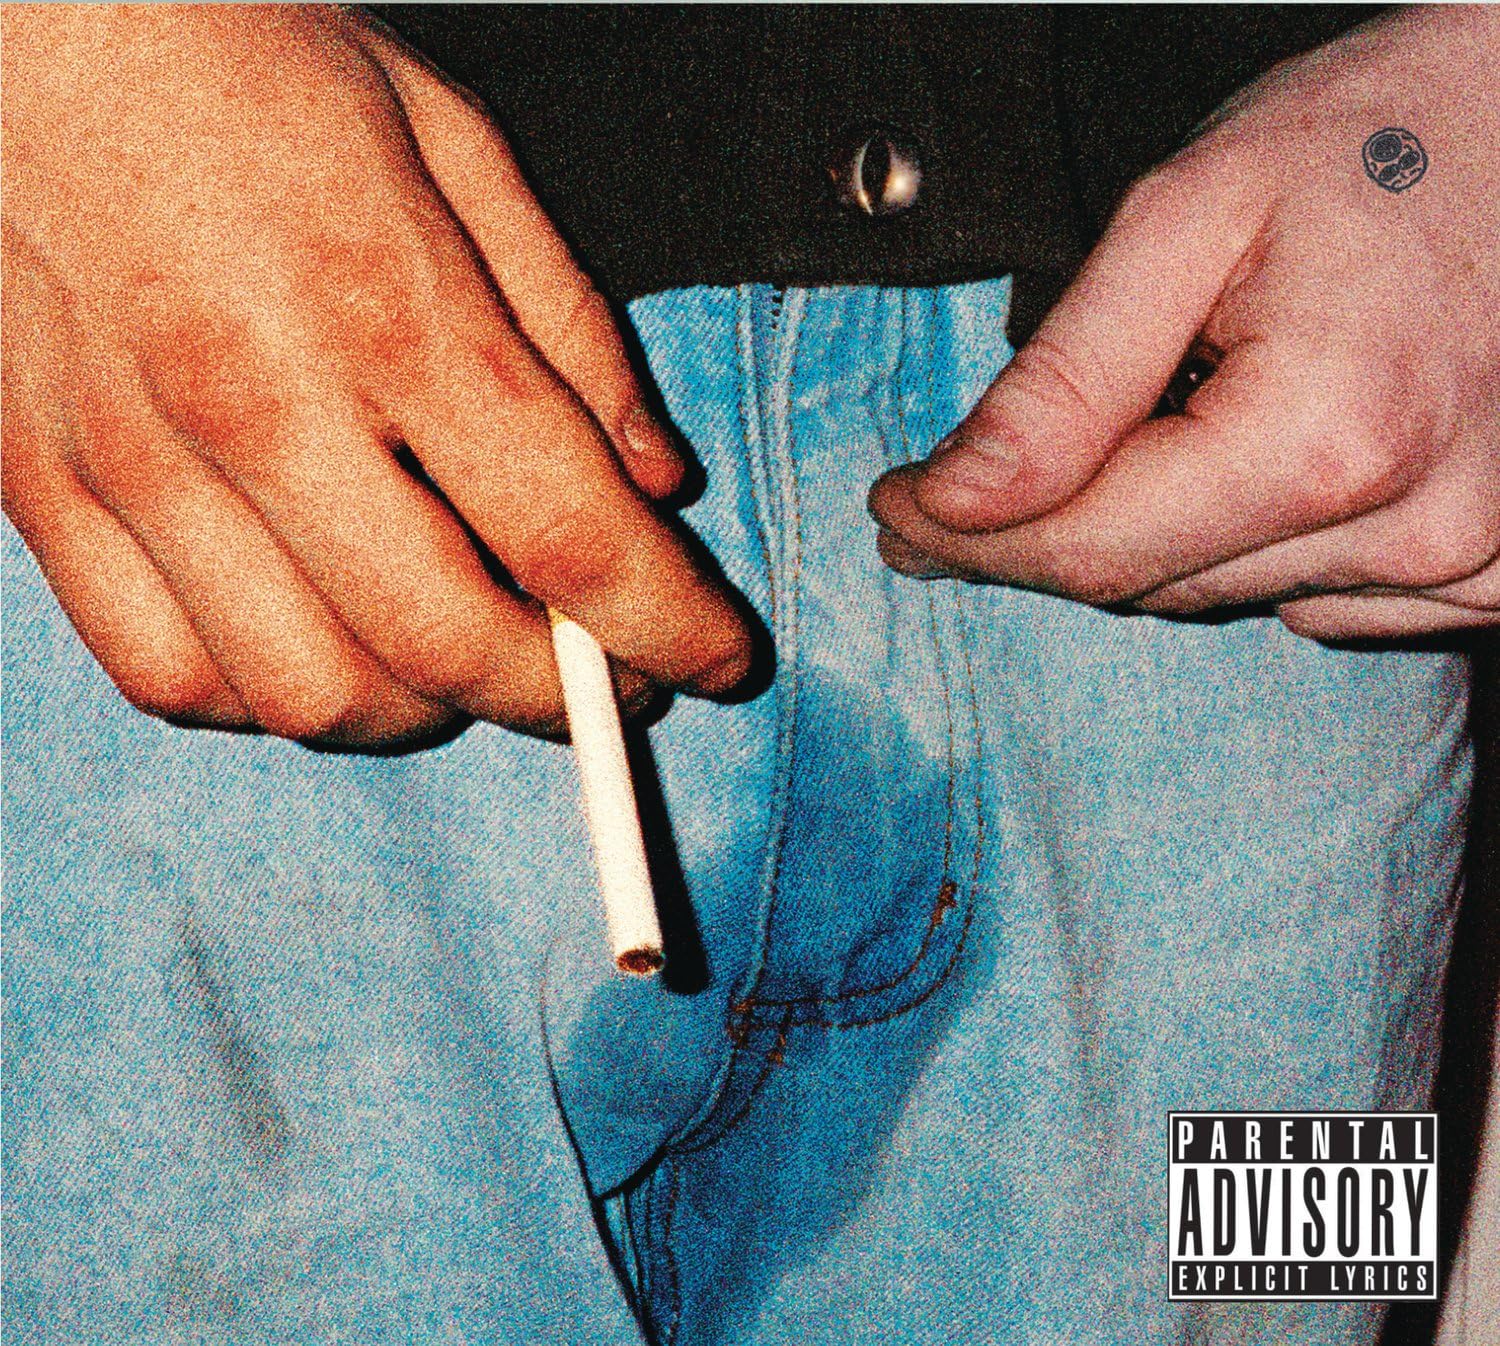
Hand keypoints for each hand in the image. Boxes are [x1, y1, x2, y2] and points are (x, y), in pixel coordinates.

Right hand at [2, 5, 751, 749]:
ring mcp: (135, 461)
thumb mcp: (458, 146)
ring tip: (464, 657)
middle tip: (605, 677)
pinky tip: (321, 640)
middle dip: (560, 697)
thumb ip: (569, 327)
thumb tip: (653, 481)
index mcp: (390, 308)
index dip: (671, 626)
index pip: (571, 533)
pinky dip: (271, 697)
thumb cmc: (248, 57)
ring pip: (307, 693)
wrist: (16, 12)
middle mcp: (258, 405)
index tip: (717, 662)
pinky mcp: (41, 491)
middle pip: (447, 645)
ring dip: (423, 711)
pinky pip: (169, 675)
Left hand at [870, 7, 1498, 640]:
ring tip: (1154, 426)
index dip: (968, 538)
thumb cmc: (1373, 141)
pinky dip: (1254, 545)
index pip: (1089, 550)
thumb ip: (1066, 379)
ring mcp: (1471, 563)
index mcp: (1331, 439)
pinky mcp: (1497, 577)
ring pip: (1218, 596)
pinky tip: (1261, 459)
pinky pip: (1313, 600)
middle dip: (1039, 537)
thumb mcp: (1188, 218)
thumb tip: (958, 500)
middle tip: (955, 489)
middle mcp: (1414, 529)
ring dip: (1150, 534)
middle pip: (1148, 584)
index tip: (895, 511)